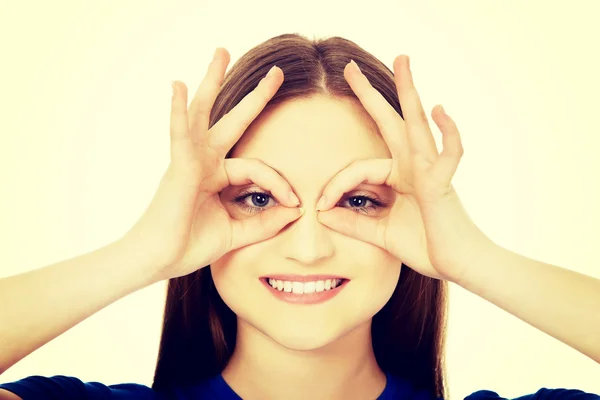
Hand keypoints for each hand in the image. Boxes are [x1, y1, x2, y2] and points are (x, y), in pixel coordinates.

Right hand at [122, 48, 301, 280]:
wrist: (157, 261)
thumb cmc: (188, 245)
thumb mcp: (236, 233)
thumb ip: (264, 222)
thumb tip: (295, 211)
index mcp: (217, 175)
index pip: (257, 168)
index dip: (279, 183)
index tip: (295, 202)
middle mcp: (204, 161)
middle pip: (231, 120)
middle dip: (254, 97)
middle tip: (276, 72)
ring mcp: (189, 159)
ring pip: (202, 113)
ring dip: (212, 82)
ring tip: (221, 53)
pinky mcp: (178, 167)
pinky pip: (179, 135)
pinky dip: (177, 111)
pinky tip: (177, 86)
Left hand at [315, 57, 490, 281]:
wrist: (459, 265)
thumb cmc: (426, 246)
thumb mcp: (380, 234)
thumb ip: (353, 223)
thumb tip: (322, 214)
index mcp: (399, 176)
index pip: (358, 168)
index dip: (335, 185)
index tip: (320, 206)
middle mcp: (413, 166)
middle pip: (390, 122)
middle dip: (369, 94)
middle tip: (349, 67)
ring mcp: (429, 171)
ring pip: (416, 125)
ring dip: (409, 92)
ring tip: (402, 61)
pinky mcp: (443, 184)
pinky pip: (448, 155)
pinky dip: (448, 133)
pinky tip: (439, 109)